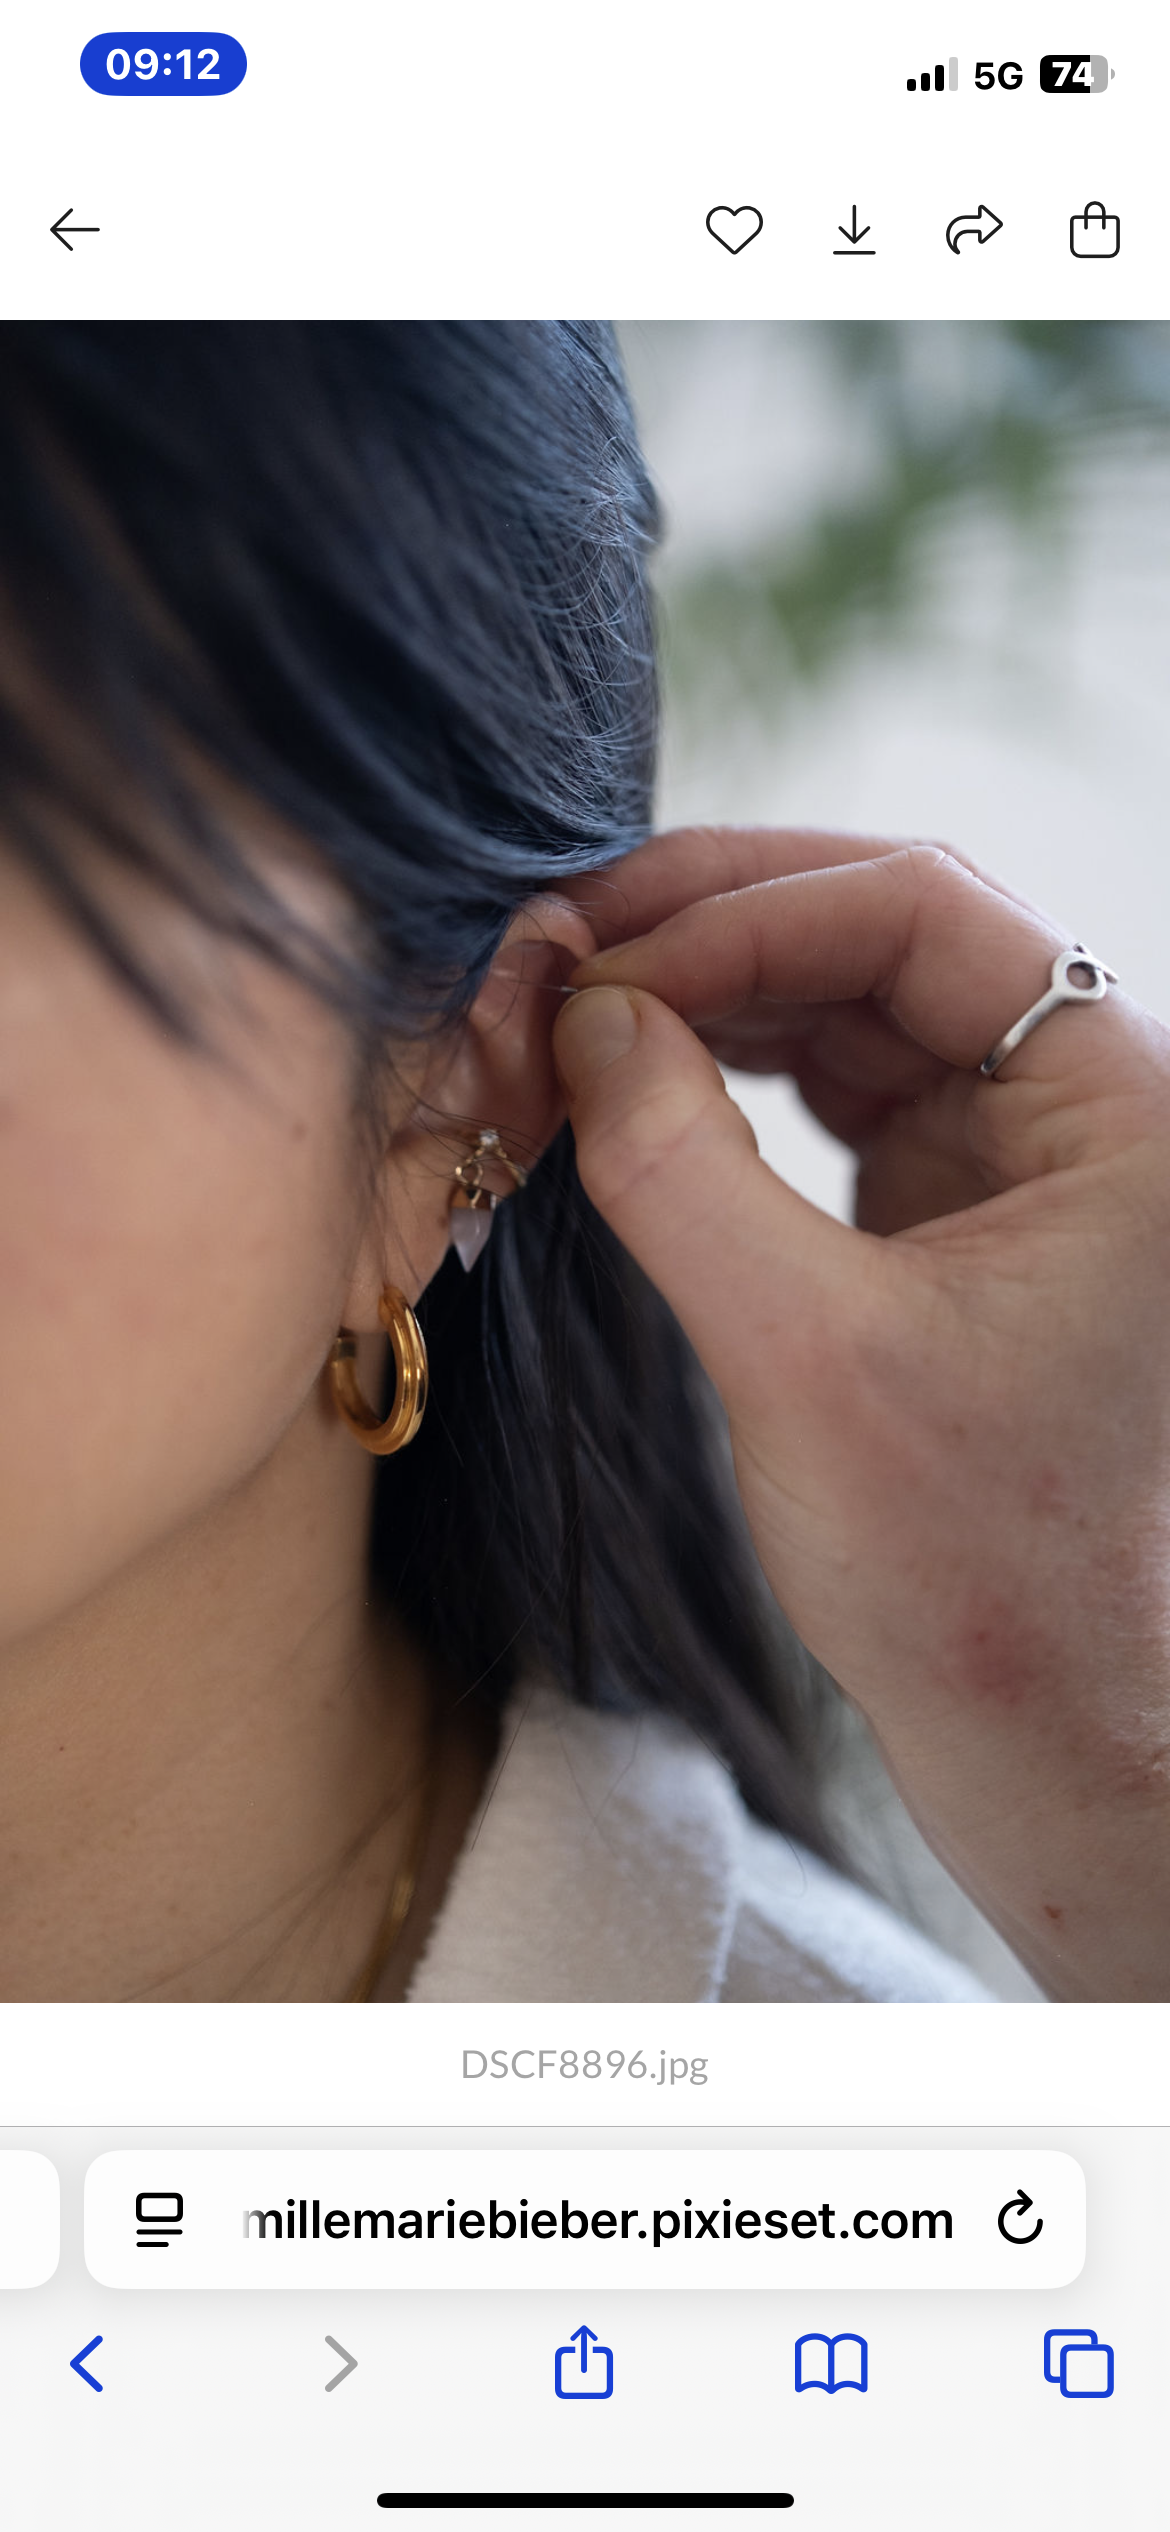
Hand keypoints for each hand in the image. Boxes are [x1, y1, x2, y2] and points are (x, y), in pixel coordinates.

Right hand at [552, 827, 1169, 1998]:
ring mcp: (1012, 1143)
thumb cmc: (967, 1566)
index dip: (747, 911)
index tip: (597, 966)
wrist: (1023, 1709)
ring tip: (561, 1007)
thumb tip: (580, 1013)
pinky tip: (620, 1071)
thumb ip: (682, 1169)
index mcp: (1122, 1110)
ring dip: (699, 986)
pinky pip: (824, 1074)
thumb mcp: (804, 1359)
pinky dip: (715, 1062)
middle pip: (881, 927)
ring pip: (843, 991)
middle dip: (710, 925)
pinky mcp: (946, 1193)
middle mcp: (1082, 1101)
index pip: (925, 915)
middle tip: (554, 942)